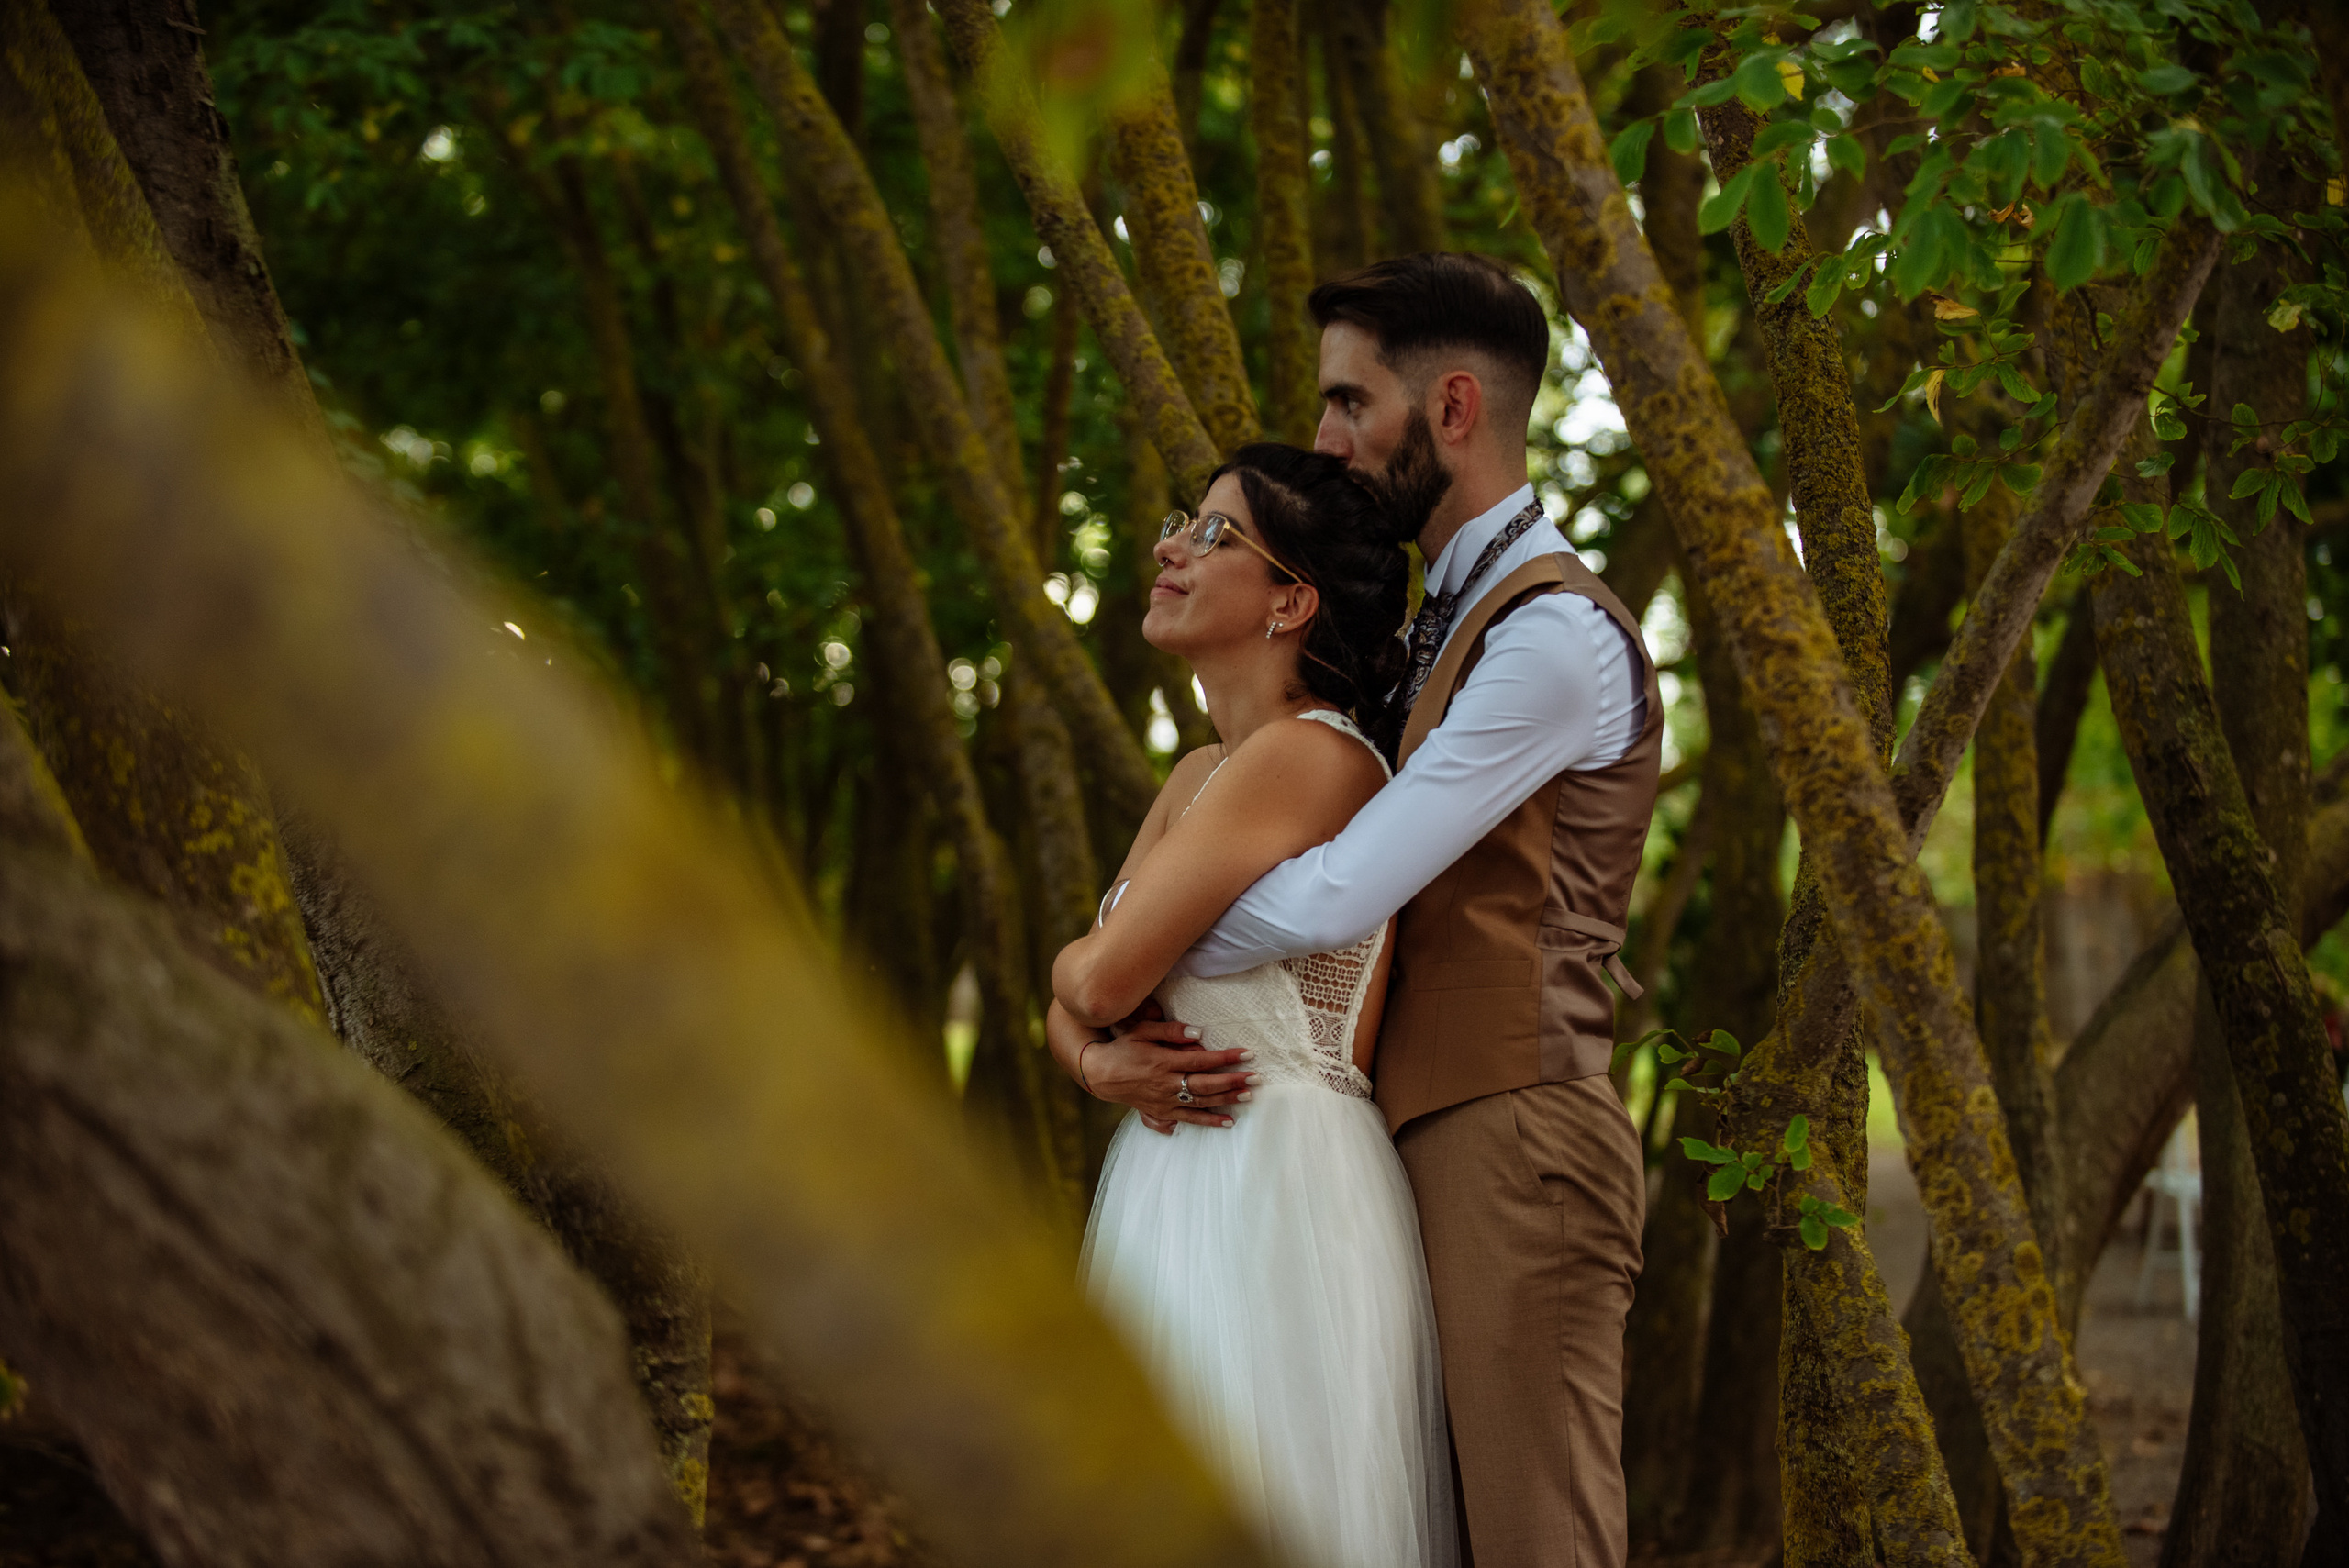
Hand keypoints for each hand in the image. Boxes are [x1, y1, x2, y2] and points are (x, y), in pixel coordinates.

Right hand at [1083, 1011, 1257, 1134]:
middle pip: (1206, 1084)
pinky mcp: (1162, 1112)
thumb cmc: (1124, 1047)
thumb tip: (1199, 1032)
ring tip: (1249, 1094)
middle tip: (1256, 1077)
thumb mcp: (1142, 1030)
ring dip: (1227, 1099)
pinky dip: (1210, 1121)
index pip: (1201, 1060)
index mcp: (1163, 1062)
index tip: (1247, 1054)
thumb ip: (1171, 1030)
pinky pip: (1190, 1119)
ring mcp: (1165, 1101)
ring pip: (1201, 1102)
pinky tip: (1229, 1120)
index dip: (1225, 1058)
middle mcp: (1166, 1084)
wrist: (1102, 1074)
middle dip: (1233, 1080)